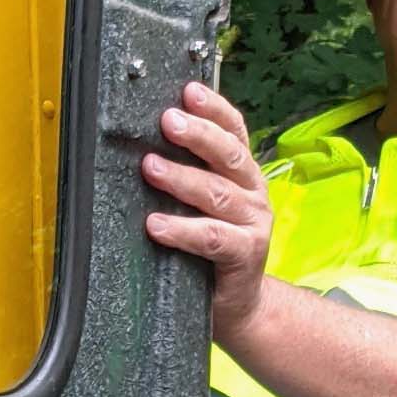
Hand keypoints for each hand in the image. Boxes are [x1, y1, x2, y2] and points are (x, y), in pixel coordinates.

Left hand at [141, 79, 272, 348]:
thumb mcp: (203, 205)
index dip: (214, 109)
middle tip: (167, 120)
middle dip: (198, 134)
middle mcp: (253, 192)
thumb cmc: (211, 249)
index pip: (233, 131)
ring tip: (150, 168)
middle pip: (228, 155)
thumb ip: (188, 174)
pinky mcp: (245, 254)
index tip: (188, 91)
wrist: (239, 305)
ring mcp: (254, 223)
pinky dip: (183, 229)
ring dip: (181, 179)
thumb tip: (143, 143)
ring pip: (217, 194)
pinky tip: (156, 224)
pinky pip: (212, 238)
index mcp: (242, 173)